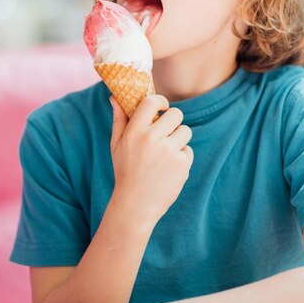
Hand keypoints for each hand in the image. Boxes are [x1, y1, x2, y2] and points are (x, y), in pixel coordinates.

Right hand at [110, 94, 193, 225]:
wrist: (135, 205)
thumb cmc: (125, 171)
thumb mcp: (116, 145)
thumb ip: (118, 120)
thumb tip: (115, 97)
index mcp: (134, 132)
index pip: (152, 102)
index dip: (161, 101)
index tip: (162, 108)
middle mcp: (152, 139)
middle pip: (176, 114)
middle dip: (173, 121)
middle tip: (166, 132)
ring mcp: (169, 152)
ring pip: (185, 131)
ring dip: (179, 139)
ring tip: (166, 152)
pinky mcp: (182, 164)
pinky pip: (188, 150)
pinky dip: (181, 157)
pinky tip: (169, 168)